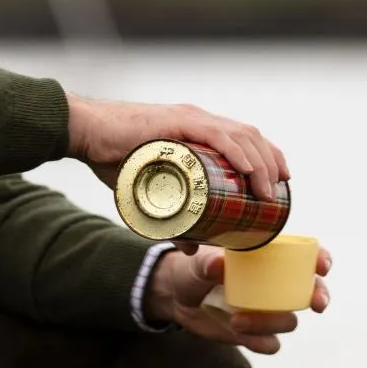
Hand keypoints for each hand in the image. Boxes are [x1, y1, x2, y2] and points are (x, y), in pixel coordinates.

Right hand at [66, 94, 288, 201]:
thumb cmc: (112, 156)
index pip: (244, 138)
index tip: (280, 181)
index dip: (267, 157)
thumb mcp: (147, 193)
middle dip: (272, 162)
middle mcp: (199, 120)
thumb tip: (191, 248)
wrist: (86, 132)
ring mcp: (190, 119)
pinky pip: (219, 136)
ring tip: (269, 190)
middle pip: (250, 136)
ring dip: (261, 163)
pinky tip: (252, 171)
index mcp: (197, 130)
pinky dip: (240, 153)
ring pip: (241, 136)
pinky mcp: (178, 123)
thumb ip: (171, 220)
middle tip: (280, 190)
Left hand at [145, 245, 332, 353]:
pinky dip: (261, 342)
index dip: (320, 259)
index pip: (305, 256)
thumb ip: (206, 263)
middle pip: (311, 292)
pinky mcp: (255, 333)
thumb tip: (218, 264)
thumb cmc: (193, 270)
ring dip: (270, 323)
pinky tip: (240, 335)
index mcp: (268, 259)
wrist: (177, 297)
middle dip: (319, 296)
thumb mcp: (197, 263)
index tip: (321, 267)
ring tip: (237, 320)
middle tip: (316, 304)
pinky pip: (271, 343)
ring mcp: (267, 310)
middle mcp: (274, 285)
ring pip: (289, 321)